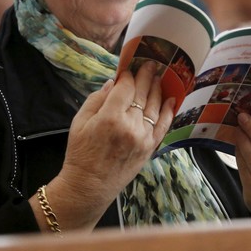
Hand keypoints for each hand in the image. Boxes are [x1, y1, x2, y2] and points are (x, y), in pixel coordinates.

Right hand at [40, 61, 175, 230]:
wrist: (89, 186)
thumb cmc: (80, 153)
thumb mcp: (79, 122)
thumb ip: (97, 99)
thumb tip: (114, 82)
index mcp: (110, 117)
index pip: (125, 87)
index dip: (128, 75)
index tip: (128, 68)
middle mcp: (130, 125)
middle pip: (142, 93)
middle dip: (146, 76)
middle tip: (151, 64)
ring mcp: (143, 137)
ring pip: (154, 107)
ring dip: (157, 89)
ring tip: (159, 76)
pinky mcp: (150, 148)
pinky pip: (163, 126)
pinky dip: (169, 111)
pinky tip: (171, 99)